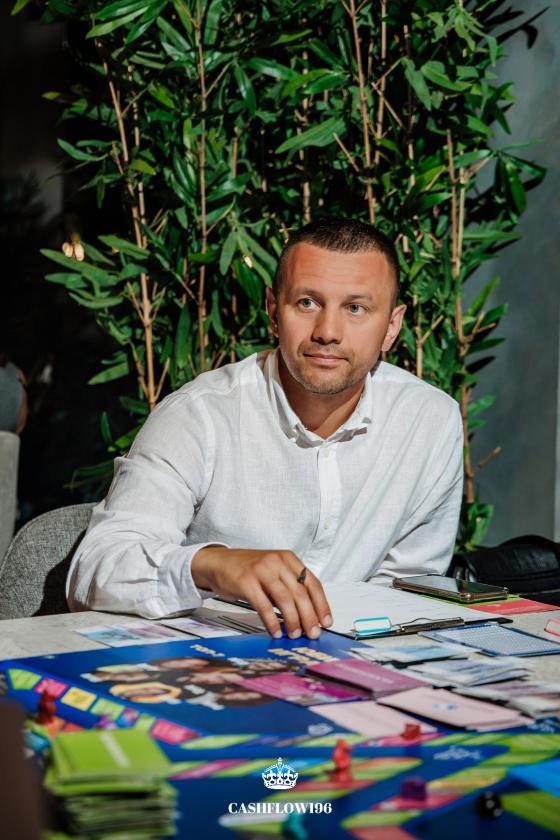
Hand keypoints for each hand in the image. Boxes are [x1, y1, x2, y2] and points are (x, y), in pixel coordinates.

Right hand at [191, 546, 332, 639]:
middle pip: (301, 593)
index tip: (326, 622)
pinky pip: (264, 605)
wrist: (218, 562)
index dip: (322, 604)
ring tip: (294, 634)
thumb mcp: (274, 571)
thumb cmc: (248, 569)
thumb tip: (308, 615)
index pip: (312, 583)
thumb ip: (290, 588)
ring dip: (293, 621)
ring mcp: (261, 570)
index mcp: (288, 558)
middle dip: (310, 617)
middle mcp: (277, 562)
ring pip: (285, 599)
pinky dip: (271, 622)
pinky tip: (275, 631)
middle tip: (313, 633)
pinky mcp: (246, 581)